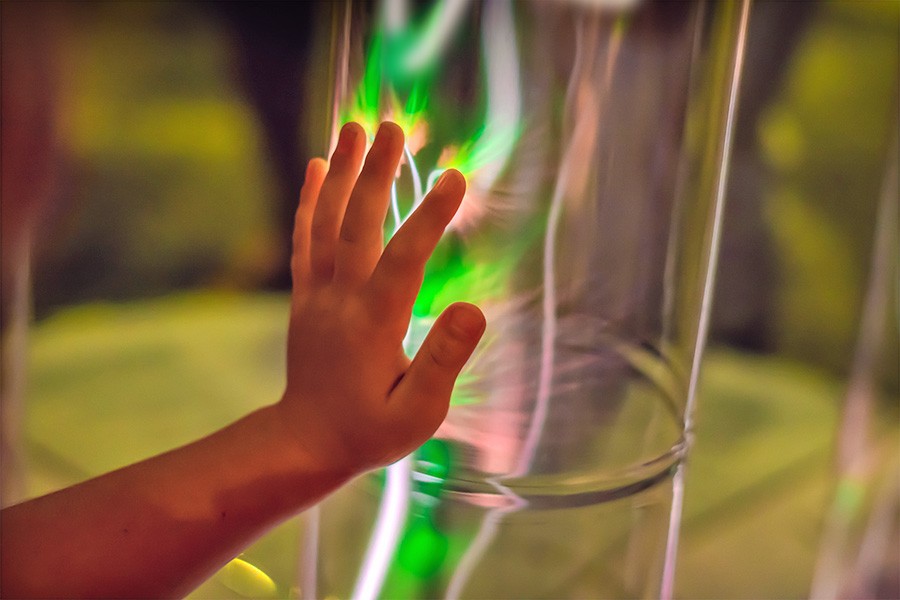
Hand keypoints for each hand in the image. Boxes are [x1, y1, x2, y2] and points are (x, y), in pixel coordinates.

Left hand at [277, 121, 484, 473]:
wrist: (305, 442)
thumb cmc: (370, 431)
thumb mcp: (418, 414)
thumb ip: (444, 361)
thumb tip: (472, 309)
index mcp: (374, 326)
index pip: (405, 261)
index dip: (430, 218)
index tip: (456, 177)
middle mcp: (340, 301)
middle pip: (358, 226)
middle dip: (377, 174)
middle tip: (393, 127)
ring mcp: (317, 296)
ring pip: (327, 224)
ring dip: (342, 173)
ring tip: (355, 127)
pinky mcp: (305, 296)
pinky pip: (305, 239)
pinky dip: (311, 201)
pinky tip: (318, 167)